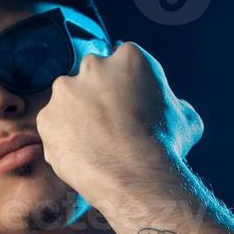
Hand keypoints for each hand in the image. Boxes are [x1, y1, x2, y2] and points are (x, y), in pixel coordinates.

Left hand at [35, 42, 203, 201]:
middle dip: (99, 96)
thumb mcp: (186, 119)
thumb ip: (173, 104)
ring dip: (78, 116)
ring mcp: (65, 91)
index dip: (127, 86)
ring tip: (96, 144)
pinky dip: (64, 138)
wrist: (135, 176)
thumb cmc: (165, 147)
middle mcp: (92, 65)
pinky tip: (82, 154)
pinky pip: (54, 126)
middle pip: (92, 76)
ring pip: (69, 100)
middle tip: (111, 125)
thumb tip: (175, 108)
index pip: (124, 63)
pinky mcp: (46, 117)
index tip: (130, 106)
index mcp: (129, 56)